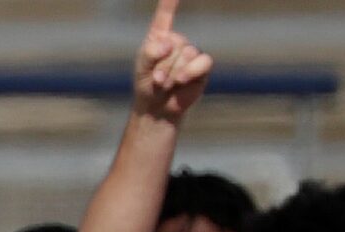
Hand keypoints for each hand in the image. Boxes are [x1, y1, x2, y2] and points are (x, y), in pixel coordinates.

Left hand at [131, 0, 211, 125]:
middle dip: (163, 65)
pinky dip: (190, 71)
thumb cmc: (147, 84)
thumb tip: (169, 44)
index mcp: (160, 37)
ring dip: (173, 72)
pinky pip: (203, 62)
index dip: (169, 3)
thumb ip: (151, 52)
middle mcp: (177, 42)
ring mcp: (191, 53)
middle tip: (157, 80)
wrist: (157, 108)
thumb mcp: (142, 67)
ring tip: (166, 84)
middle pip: (175, 43)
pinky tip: (181, 80)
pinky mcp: (202, 66)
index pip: (164, 16)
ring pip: (187, 53)